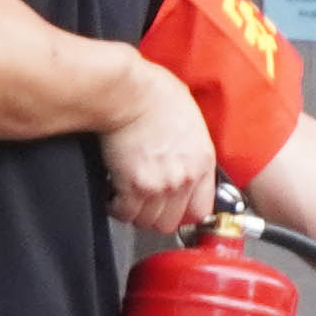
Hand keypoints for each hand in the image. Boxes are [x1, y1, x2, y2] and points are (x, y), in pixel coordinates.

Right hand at [99, 68, 218, 235]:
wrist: (132, 93)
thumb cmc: (157, 95)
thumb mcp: (192, 122)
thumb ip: (191, 152)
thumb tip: (182, 162)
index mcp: (202, 163)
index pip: (200, 210)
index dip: (182, 211)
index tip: (172, 206)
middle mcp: (184, 179)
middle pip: (169, 222)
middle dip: (155, 214)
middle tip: (144, 201)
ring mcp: (159, 186)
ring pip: (145, 221)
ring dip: (134, 211)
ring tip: (127, 195)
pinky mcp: (133, 186)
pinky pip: (124, 212)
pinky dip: (116, 206)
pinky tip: (113, 192)